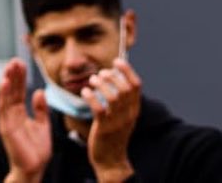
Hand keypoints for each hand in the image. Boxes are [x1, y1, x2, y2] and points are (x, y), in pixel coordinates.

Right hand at [0, 59, 50, 182]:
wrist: (35, 169)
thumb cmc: (37, 151)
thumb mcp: (43, 126)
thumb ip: (41, 109)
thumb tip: (38, 91)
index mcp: (19, 113)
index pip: (18, 91)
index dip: (20, 78)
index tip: (21, 63)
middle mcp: (11, 114)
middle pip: (12, 91)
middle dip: (13, 75)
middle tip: (15, 60)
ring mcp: (7, 120)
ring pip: (6, 96)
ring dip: (8, 81)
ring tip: (10, 67)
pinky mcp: (6, 128)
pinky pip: (4, 109)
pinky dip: (4, 95)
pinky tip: (5, 83)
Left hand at [84, 58, 140, 182]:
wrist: (111, 160)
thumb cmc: (114, 133)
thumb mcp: (123, 116)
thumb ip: (122, 99)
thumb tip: (114, 73)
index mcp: (134, 110)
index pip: (136, 85)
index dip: (127, 70)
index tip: (116, 61)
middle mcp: (128, 115)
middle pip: (125, 88)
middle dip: (112, 76)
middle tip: (101, 73)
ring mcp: (117, 122)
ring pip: (112, 97)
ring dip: (100, 84)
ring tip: (92, 81)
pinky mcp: (104, 129)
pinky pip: (99, 108)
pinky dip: (91, 96)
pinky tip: (85, 92)